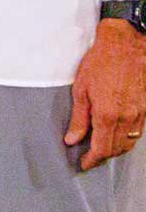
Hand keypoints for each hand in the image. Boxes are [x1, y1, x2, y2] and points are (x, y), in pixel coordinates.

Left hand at [65, 18, 145, 169]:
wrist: (127, 46)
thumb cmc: (101, 62)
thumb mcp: (81, 88)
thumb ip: (78, 117)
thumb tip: (72, 138)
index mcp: (107, 115)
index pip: (101, 149)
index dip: (92, 160)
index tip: (84, 164)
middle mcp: (126, 119)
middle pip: (116, 149)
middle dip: (103, 156)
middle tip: (90, 156)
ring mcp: (139, 115)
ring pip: (128, 143)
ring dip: (115, 149)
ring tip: (102, 147)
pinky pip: (137, 133)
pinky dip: (127, 139)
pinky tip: (117, 134)